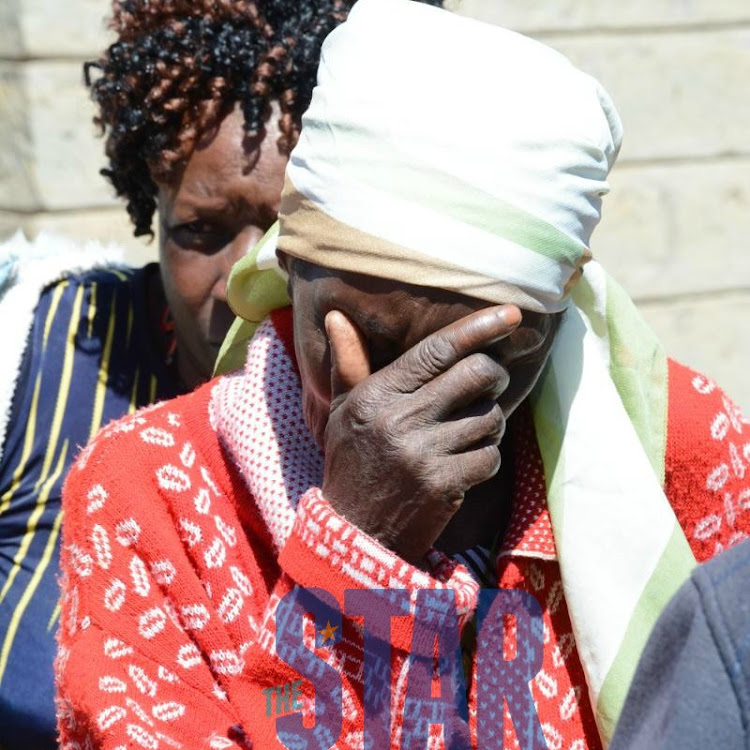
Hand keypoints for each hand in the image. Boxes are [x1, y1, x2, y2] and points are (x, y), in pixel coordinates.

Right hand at [321, 305, 520, 564]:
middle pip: (477, 375)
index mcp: (377, 395)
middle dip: (494, 376)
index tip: (513, 313)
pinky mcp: (442, 485)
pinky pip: (489, 456)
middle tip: (488, 385)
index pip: (437, 350)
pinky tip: (466, 463)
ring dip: (490, 422)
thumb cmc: (351, 461)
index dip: (479, 328)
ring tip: (471, 430)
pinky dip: (486, 457)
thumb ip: (348, 364)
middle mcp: (400, 419)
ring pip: (490, 417)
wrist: (353, 531)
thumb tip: (336, 316)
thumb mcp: (342, 411)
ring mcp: (423, 454)